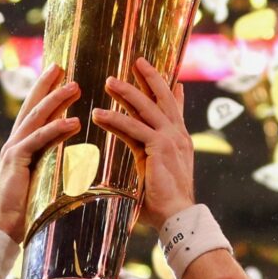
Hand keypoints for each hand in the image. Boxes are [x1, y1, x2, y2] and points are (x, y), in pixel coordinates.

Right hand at [0, 63, 81, 242]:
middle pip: (32, 107)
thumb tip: (77, 160)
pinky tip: (73, 122)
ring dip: (55, 100)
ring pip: (36, 118)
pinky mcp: (17, 161)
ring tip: (74, 86)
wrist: (2, 228)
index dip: (44, 92)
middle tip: (62, 65)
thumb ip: (52, 165)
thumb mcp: (42, 181)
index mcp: (20, 146)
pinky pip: (38, 140)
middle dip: (46, 85)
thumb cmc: (25, 210)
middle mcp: (15, 143)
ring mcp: (14, 150)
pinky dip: (56, 129)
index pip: (34, 113)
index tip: (58, 74)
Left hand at [90, 57, 194, 230]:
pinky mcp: (159, 148)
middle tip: (137, 60)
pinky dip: (115, 120)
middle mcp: (178, 136)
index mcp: (179, 141)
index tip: (168, 72)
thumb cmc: (162, 202)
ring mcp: (171, 140)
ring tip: (108, 81)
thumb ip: (147, 156)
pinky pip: (134, 128)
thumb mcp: (155, 171)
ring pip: (147, 108)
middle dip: (150, 78)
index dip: (170, 89)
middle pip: (163, 98)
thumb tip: (139, 155)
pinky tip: (98, 114)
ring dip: (126, 93)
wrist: (176, 217)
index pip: (175, 108)